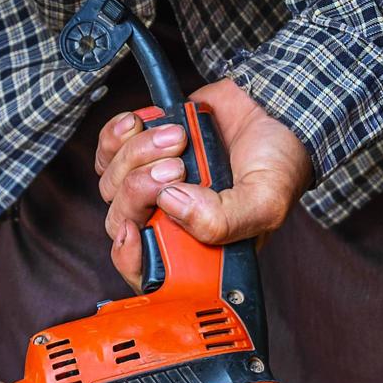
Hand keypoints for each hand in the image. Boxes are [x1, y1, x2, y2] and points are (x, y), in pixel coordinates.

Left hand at [95, 78, 312, 288]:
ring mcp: (149, 188)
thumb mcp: (265, 202)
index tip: (134, 230)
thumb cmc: (276, 165)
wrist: (275, 112)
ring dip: (137, 155)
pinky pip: (106, 153)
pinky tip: (141, 124)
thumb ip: (224, 220)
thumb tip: (172, 204)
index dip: (129, 257)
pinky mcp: (139, 154)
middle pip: (120, 220)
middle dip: (140, 190)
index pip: (144, 270)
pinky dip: (117, 137)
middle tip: (177, 168)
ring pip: (111, 184)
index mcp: (193, 248)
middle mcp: (165, 222)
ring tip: (179, 137)